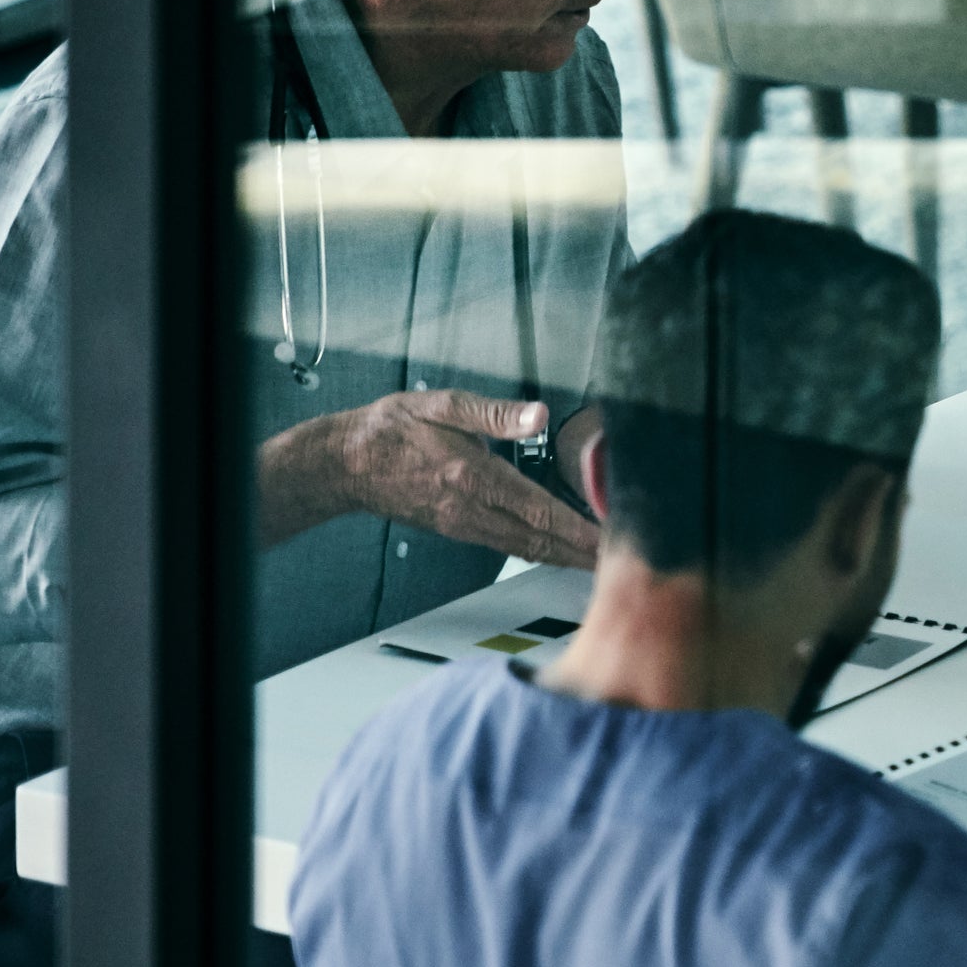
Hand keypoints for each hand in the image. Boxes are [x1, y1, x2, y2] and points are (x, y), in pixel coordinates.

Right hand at [258, 388, 600, 564]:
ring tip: (598, 561)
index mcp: (473, 477)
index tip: (609, 539)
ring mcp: (463, 525)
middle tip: (620, 561)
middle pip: (538, 541)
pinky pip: (506, 546)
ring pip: (524, 549)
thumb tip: (538, 414)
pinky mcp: (457, 530)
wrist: (346, 463)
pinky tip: (557, 551)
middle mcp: (471, 509)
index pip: (539, 512)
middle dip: (581, 553)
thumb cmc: (392, 429)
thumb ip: (496, 413)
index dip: (578, 529)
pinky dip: (537, 551)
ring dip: (563, 557)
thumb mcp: (443, 405)